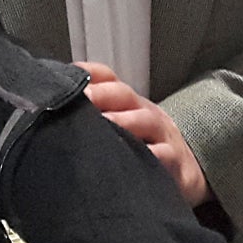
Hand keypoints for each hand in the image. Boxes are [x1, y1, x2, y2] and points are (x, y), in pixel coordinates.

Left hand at [76, 61, 209, 207]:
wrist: (188, 170)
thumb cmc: (144, 147)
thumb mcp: (123, 127)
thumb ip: (94, 118)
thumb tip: (54, 113)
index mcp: (128, 102)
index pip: (108, 77)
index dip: (89, 73)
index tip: (67, 76)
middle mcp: (144, 112)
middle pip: (123, 94)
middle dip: (101, 93)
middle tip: (81, 99)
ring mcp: (161, 135)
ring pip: (144, 120)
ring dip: (122, 121)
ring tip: (101, 125)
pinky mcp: (174, 161)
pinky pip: (163, 155)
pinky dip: (149, 156)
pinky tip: (130, 161)